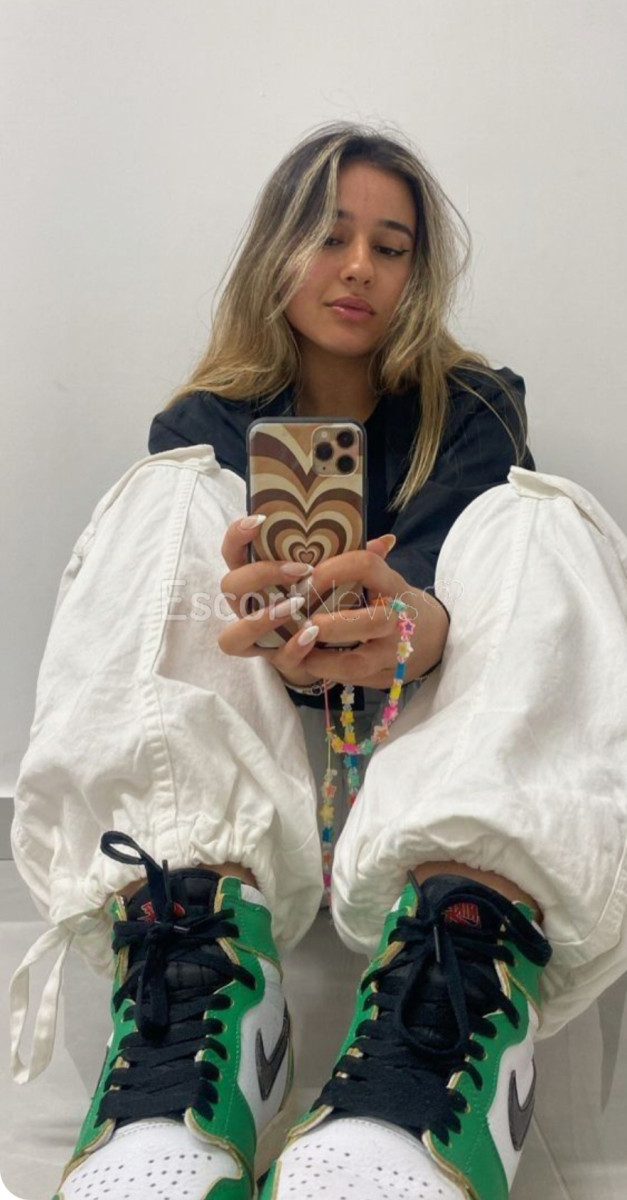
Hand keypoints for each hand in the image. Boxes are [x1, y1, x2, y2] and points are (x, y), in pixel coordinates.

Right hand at [217, 517, 400, 688]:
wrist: (333, 646)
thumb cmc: (326, 601)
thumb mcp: (335, 575)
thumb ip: (352, 558)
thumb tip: (385, 542)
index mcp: (257, 578)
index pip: (233, 552)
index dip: (237, 536)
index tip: (259, 520)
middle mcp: (248, 607)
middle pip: (229, 586)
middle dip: (260, 574)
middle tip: (298, 570)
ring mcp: (259, 637)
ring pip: (232, 635)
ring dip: (260, 619)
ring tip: (295, 606)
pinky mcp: (278, 661)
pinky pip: (275, 658)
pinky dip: (294, 646)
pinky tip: (311, 635)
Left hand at [288, 547, 449, 688]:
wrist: (436, 639)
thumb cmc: (398, 601)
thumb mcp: (387, 578)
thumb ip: (369, 559)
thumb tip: (365, 534)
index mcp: (394, 585)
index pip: (367, 567)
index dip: (334, 569)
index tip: (307, 577)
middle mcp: (397, 620)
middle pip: (370, 622)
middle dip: (332, 624)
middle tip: (305, 620)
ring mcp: (393, 653)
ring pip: (357, 662)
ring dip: (321, 657)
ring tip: (299, 646)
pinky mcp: (383, 677)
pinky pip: (351, 680)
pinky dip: (326, 671)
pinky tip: (307, 661)